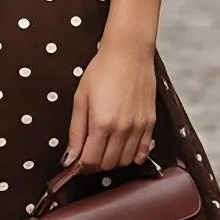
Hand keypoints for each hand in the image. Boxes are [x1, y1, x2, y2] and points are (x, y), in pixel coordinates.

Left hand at [64, 39, 155, 170]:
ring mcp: (138, 127)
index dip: (81, 166)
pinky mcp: (150, 122)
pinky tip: (123, 149)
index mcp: (101, 124)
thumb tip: (70, 158)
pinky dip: (132, 156)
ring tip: (104, 149)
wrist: (129, 53)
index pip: (90, 161)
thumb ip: (75, 132)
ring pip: (125, 161)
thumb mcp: (80, 99)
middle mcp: (122, 129)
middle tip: (87, 154)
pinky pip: (143, 151)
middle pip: (108, 164)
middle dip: (94, 165)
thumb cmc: (102, 71)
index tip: (76, 161)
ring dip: (112, 161)